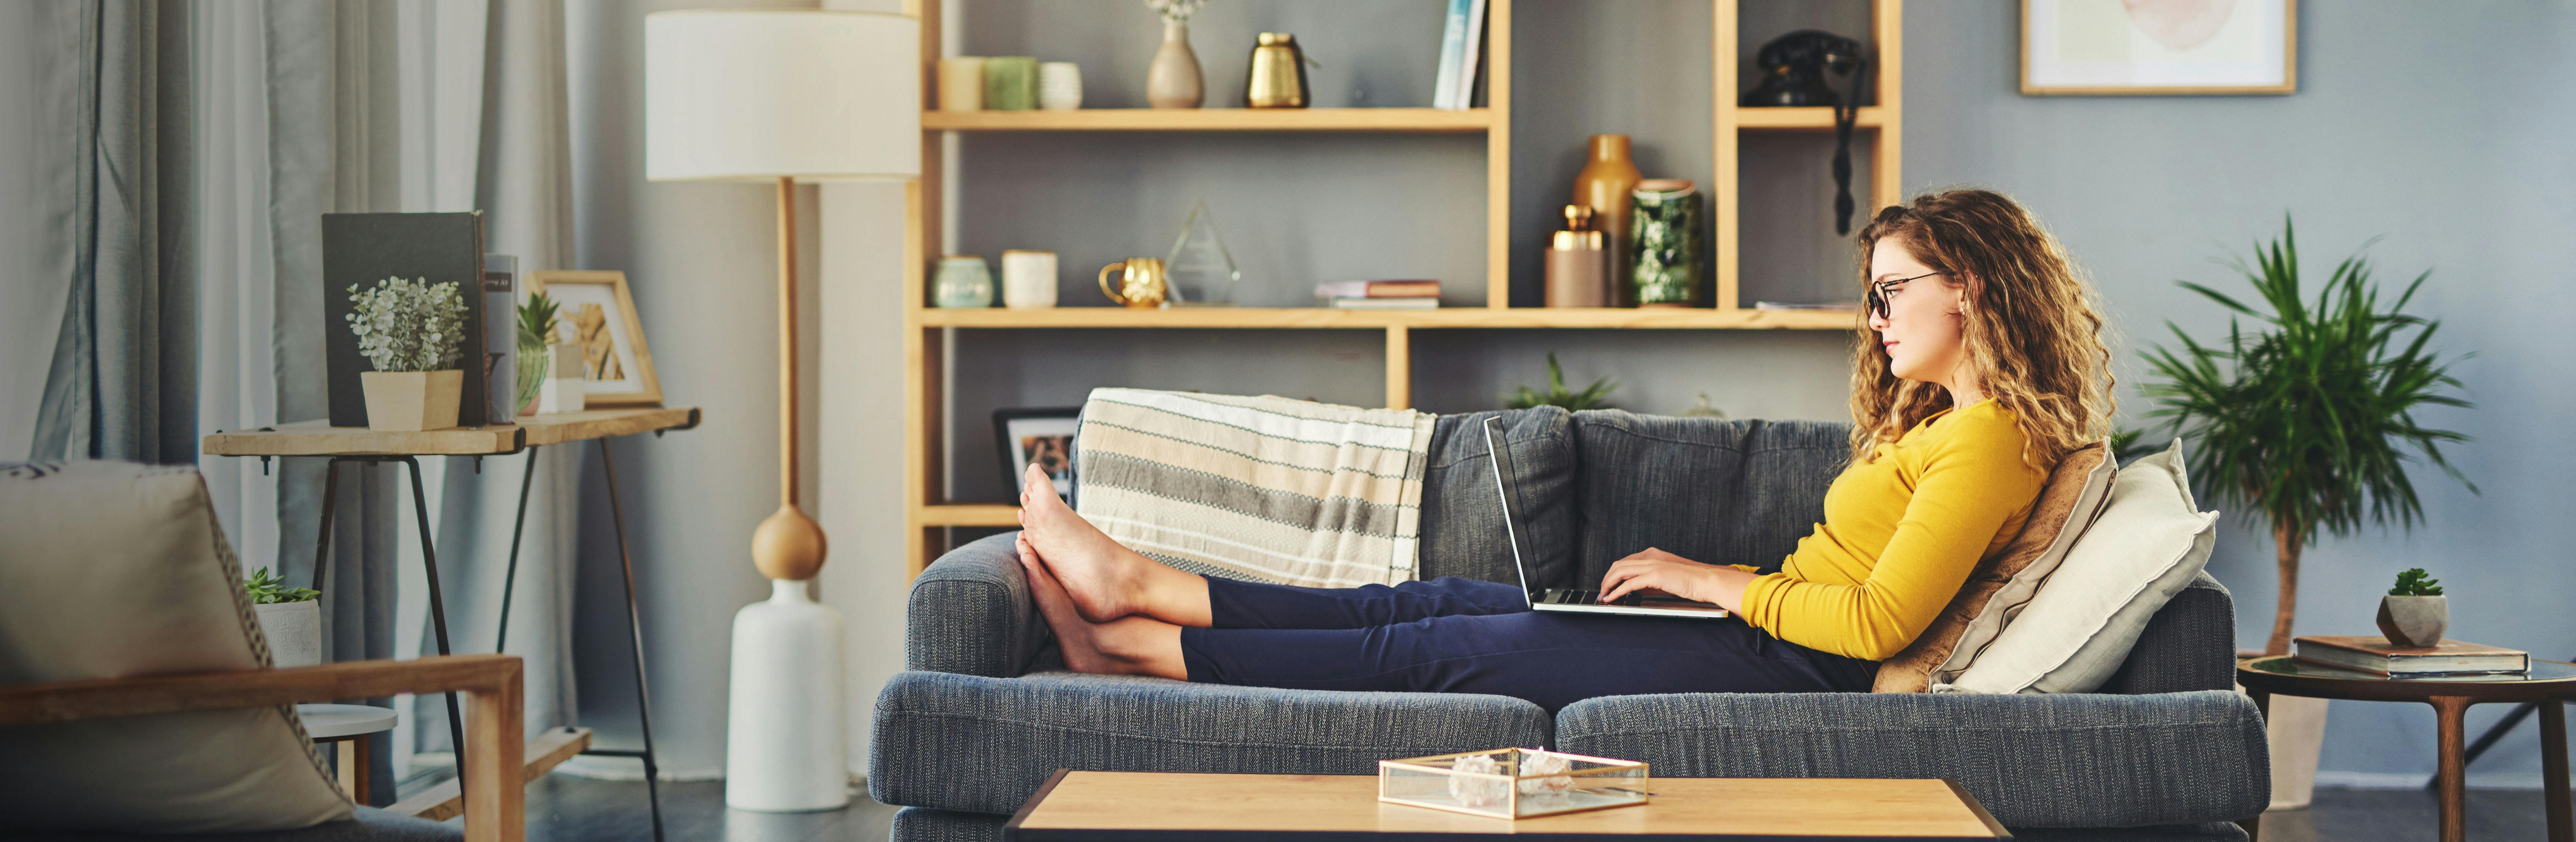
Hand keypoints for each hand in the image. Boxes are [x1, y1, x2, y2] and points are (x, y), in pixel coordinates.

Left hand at [1597, 547, 1756, 611]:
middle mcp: (1650, 556)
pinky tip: (1613, 598)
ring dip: (1608, 584)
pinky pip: (1629, 583)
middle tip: (1602, 591)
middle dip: (1607, 578)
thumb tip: (1634, 589)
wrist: (1705, 581)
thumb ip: (1649, 581)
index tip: (1608, 584)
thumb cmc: (1689, 582)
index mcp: (1652, 555)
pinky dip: (1618, 591)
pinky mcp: (1655, 575)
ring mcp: (1652, 564)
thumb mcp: (1665, 579)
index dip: (1613, 573)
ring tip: (1604, 595)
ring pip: (1620, 571)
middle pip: (1618, 564)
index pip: (1625, 561)